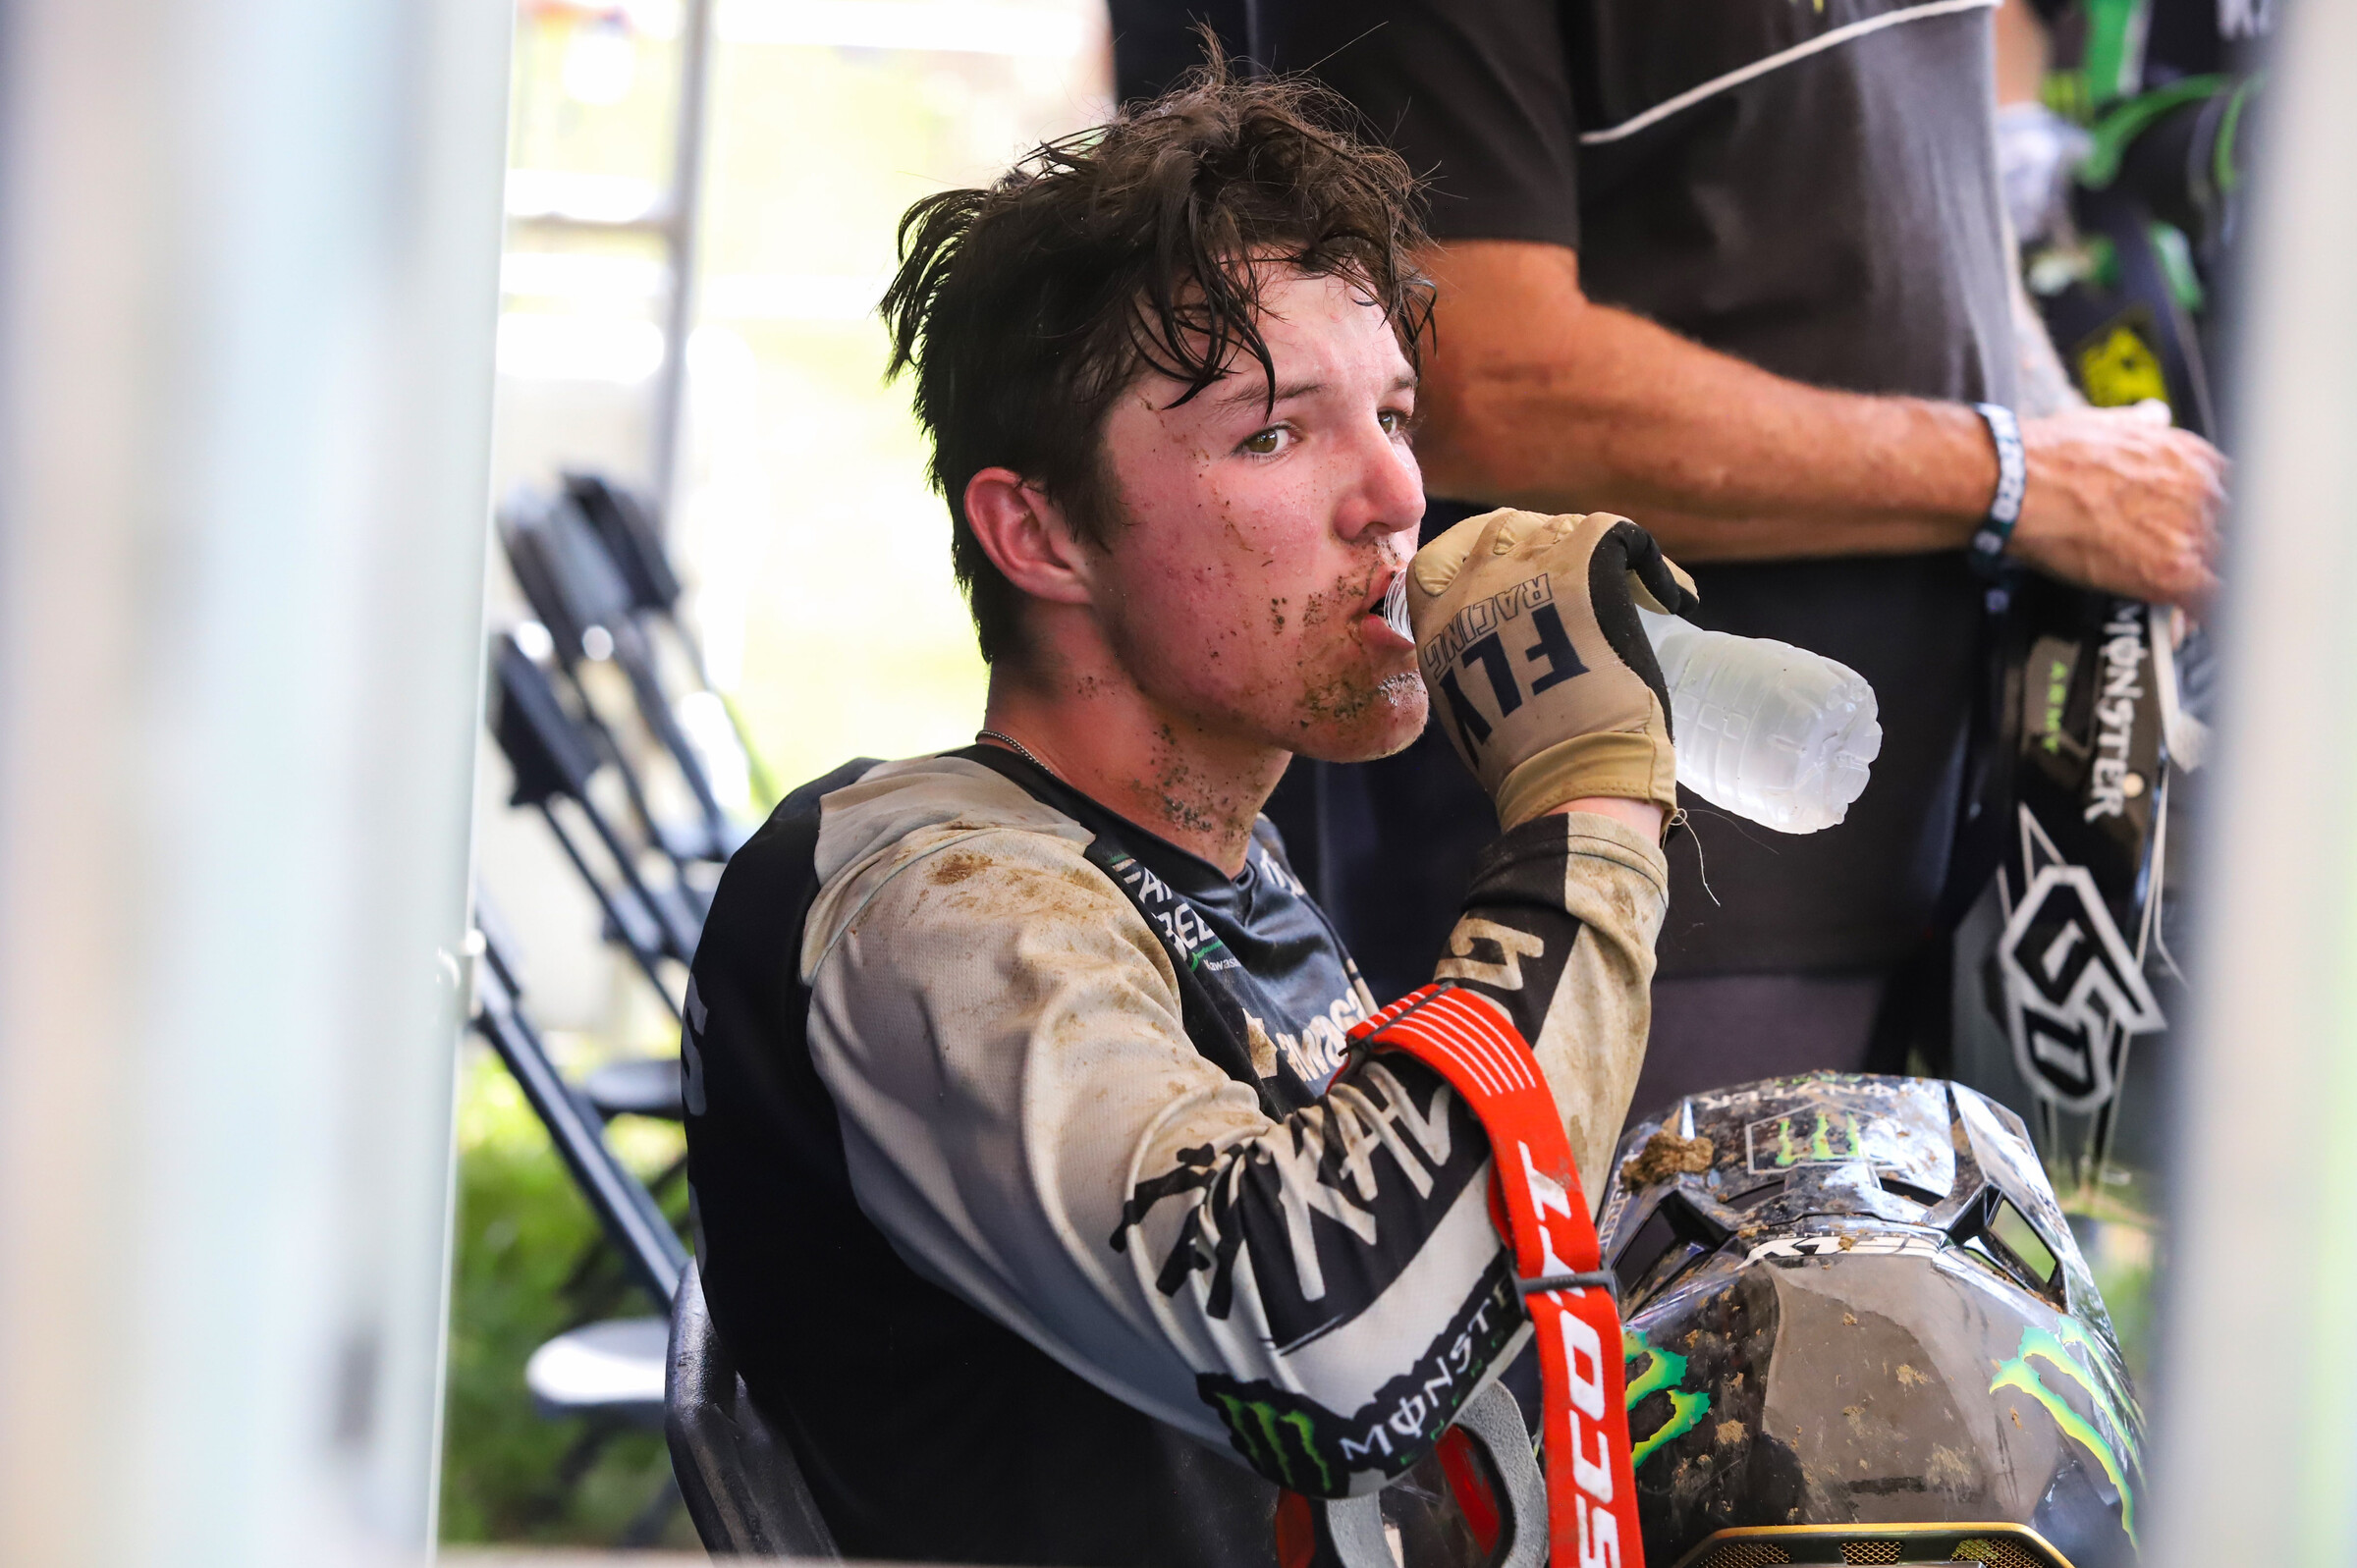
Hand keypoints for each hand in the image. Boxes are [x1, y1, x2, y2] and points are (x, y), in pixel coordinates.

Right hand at [1406, 509, 1698, 828]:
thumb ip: (1464, 663)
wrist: (1569, 774)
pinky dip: (1653, 564)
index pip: (1437, 561)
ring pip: (1561, 528)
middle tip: (1575, 568)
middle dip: (1536, 541)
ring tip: (1630, 591)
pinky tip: (1674, 596)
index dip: (1471, 555)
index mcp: (1437, 622)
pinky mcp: (1583, 563)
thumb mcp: (1464, 706)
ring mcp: (1526, 568)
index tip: (1503, 567)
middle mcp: (1474, 583)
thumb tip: (1488, 654)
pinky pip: (1624, 537)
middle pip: (1500, 528)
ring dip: (1593, 553)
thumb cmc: (1523, 762)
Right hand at [2009, 401, 2225, 608]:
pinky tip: (2190, 621)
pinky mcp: (2171, 573)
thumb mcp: (2110, 422)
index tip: (2206, 533)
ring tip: (2188, 604)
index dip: (2219, 519)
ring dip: (2210, 587)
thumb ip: (2144, 426)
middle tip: (2191, 572)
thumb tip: (2151, 417)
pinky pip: (2213, 603)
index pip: (2237, 494)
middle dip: (2217, 556)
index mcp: (2195, 459)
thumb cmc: (2052, 455)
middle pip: (2239, 535)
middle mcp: (2204, 492)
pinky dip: (2206, 615)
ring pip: (2230, 571)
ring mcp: (2191, 534)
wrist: (2019, 483)